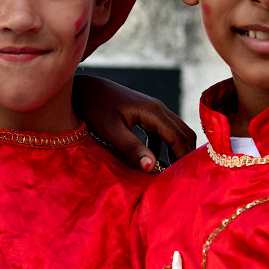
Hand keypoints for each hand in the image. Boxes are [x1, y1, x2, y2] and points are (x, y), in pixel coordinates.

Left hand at [73, 75, 195, 171]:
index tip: (182, 178)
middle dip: (185, 155)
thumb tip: (151, 168)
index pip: (179, 138)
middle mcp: (159, 108)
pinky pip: (162, 132)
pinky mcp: (146, 114)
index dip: (183, 158)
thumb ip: (132, 148)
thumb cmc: (95, 108)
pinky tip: (152, 161)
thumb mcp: (111, 131)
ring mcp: (153, 110)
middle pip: (184, 133)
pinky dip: (163, 147)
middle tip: (180, 178)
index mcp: (154, 112)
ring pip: (175, 132)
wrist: (84, 89)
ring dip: (175, 151)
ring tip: (169, 173)